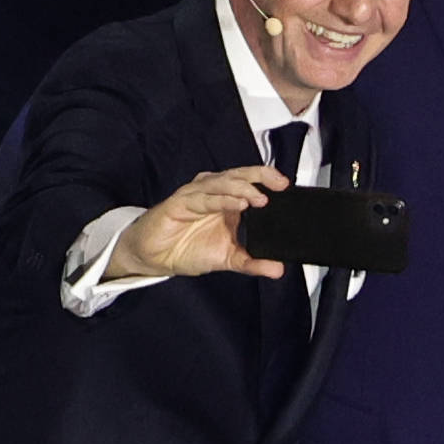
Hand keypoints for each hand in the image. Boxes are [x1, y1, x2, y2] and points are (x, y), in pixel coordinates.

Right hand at [110, 163, 289, 281]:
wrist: (155, 257)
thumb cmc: (188, 249)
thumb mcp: (228, 259)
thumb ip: (252, 262)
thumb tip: (278, 268)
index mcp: (228, 201)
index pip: (251, 182)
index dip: (268, 180)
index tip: (287, 187)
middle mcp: (214, 193)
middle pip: (240, 175)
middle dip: (261, 176)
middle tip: (279, 184)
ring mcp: (197, 195)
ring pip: (223, 182)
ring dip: (242, 188)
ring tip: (259, 198)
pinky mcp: (180, 202)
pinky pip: (203, 197)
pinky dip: (221, 199)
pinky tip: (236, 204)